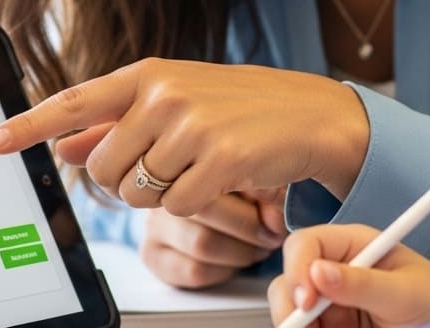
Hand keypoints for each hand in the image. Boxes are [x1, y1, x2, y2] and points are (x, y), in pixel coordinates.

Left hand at [0, 58, 369, 215]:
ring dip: (162, 194)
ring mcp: (193, 124)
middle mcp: (165, 94)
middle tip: (165, 167)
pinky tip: (218, 179)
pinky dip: (193, 204)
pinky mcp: (220, 157)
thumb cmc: (241, 108)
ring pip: (138, 191)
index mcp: (148, 75)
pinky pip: (176, 206)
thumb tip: (66, 146)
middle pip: (106, 167)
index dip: (30, 125)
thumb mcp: (175, 104)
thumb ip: (117, 124)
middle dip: (127, 181)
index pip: (75, 101)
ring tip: (197, 167)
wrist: (311, 114)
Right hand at [144, 188, 288, 288]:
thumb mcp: (257, 177)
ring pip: (201, 243)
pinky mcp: (152, 254)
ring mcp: (154, 222)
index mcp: (187, 159)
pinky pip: (193, 269)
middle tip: (272, 235)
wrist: (206, 212)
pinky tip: (234, 261)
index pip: (216, 175)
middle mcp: (163, 187)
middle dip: (250, 229)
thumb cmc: (238, 188)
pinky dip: (224, 270)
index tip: (276, 216)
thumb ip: (268, 191)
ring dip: (241, 252)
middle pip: (206, 210)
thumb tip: (274, 220)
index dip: (253, 198)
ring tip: (259, 248)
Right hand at [269, 224, 429, 327]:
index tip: (307, 300)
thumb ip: (362, 283)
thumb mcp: (405, 292)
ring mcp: (331, 304)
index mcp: (353, 246)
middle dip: (290, 307)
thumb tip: (318, 272)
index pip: (306, 245)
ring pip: (292, 314)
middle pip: (288, 282)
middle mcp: (336, 273)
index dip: (298, 269)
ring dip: (297, 327)